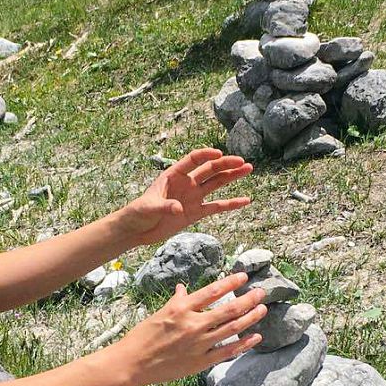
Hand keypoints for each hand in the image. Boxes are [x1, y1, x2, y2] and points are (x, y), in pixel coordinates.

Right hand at [108, 272, 265, 385]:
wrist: (132, 363)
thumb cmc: (142, 337)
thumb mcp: (159, 313)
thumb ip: (176, 301)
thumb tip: (183, 289)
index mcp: (181, 309)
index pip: (212, 291)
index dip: (230, 283)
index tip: (243, 276)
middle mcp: (192, 324)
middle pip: (228, 309)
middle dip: (248, 300)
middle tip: (262, 292)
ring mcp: (198, 344)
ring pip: (231, 329)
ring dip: (250, 318)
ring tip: (262, 309)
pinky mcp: (200, 362)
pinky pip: (227, 351)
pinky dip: (243, 343)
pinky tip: (255, 337)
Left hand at [117, 149, 251, 247]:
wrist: (137, 230)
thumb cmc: (138, 213)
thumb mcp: (148, 207)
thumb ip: (164, 206)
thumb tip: (178, 209)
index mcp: (173, 175)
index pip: (193, 160)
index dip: (206, 155)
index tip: (219, 154)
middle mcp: (186, 183)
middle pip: (209, 170)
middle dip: (226, 164)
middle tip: (243, 162)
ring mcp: (193, 197)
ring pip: (216, 184)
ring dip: (232, 177)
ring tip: (248, 169)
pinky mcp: (196, 213)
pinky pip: (217, 207)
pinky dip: (231, 204)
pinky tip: (245, 200)